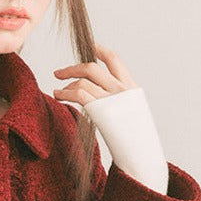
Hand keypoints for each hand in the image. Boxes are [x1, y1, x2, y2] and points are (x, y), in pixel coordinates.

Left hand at [54, 43, 167, 194]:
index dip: (100, 50)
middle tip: (59, 73)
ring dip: (67, 83)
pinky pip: (79, 93)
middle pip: (93, 67)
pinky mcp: (102, 110)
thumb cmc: (135, 140)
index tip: (89, 46)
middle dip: (73, 67)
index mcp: (131, 87)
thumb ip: (119, 100)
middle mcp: (122, 89)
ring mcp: (112, 99)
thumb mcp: (132, 113)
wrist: (142, 154)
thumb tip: (101, 96)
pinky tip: (58, 95)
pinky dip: (65, 92)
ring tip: (58, 90)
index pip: (114, 60)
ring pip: (84, 79)